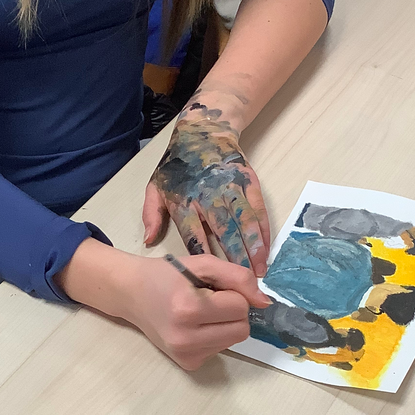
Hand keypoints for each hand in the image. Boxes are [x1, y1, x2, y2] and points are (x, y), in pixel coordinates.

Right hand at [56, 240, 270, 370]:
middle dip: (233, 312)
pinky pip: (220, 350)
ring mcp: (186, 355)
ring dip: (224, 324)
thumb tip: (265, 303)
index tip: (210, 288)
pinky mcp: (188, 364)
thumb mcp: (203, 264)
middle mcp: (186, 338)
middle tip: (209, 300)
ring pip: (234, 341)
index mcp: (188, 309)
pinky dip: (214, 336)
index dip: (232, 293)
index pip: (241, 307)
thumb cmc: (167, 274)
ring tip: (198, 312)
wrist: (132, 294)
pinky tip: (193, 326)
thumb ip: (238, 278)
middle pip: (242, 330)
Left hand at [143, 109, 269, 276]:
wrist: (203, 132)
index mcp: (184, 200)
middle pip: (223, 229)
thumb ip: (151, 214)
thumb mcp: (155, 187)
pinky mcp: (248, 182)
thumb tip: (148, 240)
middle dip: (234, 256)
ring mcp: (230, 188)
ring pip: (244, 221)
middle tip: (243, 282)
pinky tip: (267, 248)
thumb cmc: (177, 167)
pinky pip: (258, 210)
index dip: (202, 253)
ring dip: (253, 246)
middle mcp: (208, 195)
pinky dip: (264, 231)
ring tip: (259, 270)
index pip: (192, 232)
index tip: (210, 275)